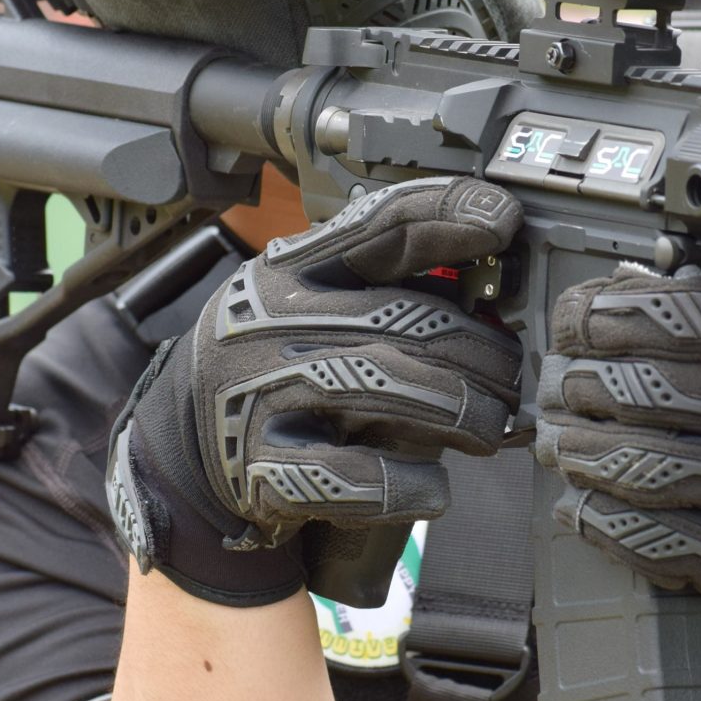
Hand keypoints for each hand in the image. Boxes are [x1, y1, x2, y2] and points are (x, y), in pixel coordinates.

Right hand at [107, 177, 522, 604]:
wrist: (188, 448)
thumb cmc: (281, 366)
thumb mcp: (317, 309)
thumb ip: (389, 292)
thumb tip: (498, 294)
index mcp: (294, 268)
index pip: (380, 223)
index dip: (448, 212)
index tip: (506, 220)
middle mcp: (273, 319)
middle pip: (408, 320)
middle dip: (484, 353)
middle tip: (512, 379)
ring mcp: (261, 390)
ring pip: (390, 385)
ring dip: (463, 412)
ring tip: (489, 429)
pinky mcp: (259, 466)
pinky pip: (352, 475)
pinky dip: (407, 485)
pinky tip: (435, 488)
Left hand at [533, 264, 700, 598]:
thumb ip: (676, 309)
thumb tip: (597, 297)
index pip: (682, 317)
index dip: (609, 314)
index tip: (572, 323)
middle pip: (645, 391)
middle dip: (578, 387)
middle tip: (554, 390)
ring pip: (634, 466)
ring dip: (575, 452)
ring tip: (557, 443)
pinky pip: (643, 536)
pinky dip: (595, 516)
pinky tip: (578, 500)